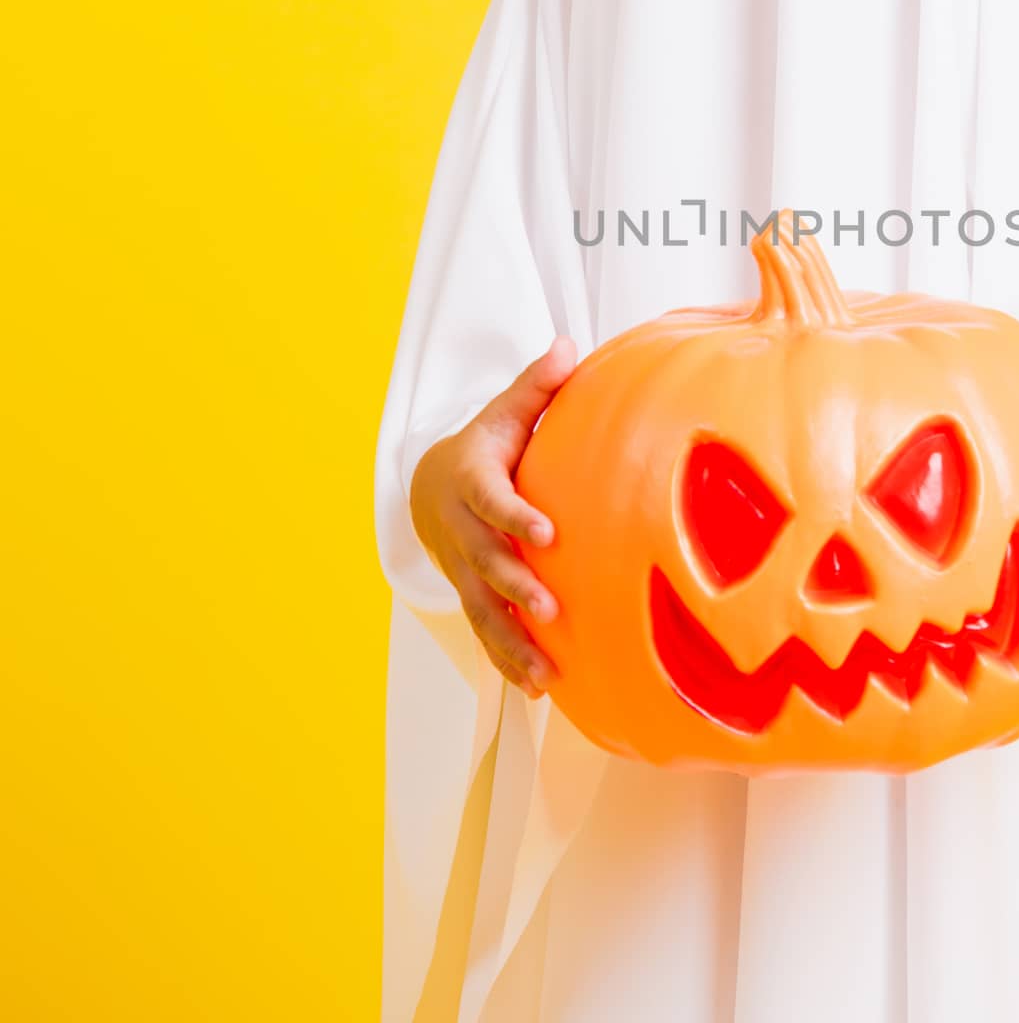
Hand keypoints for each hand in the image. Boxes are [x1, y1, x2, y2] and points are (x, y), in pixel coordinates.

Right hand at [410, 338, 576, 696]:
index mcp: (473, 482)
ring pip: (483, 610)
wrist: (434, 483)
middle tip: (549, 607)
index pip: (492, 501)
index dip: (515, 518)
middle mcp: (463, 532)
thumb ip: (538, 385)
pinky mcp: (471, 596)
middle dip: (515, 587)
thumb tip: (568, 345)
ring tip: (545, 672)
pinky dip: (508, 661)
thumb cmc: (488, 444)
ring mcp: (463, 570)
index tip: (547, 533)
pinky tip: (541, 689)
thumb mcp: (507, 410)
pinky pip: (486, 633)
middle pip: (485, 563)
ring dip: (512, 642)